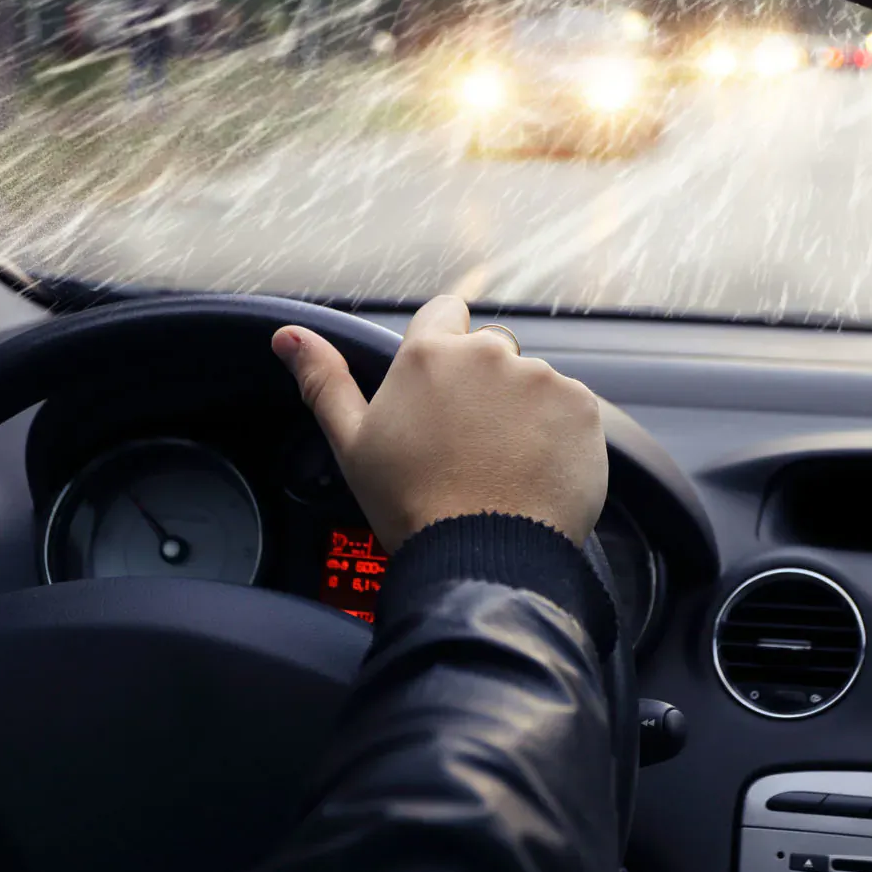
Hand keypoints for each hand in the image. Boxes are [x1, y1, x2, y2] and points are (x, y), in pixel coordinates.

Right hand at [272, 295, 607, 550]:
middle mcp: (488, 353)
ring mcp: (541, 379)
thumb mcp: (352, 443)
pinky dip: (559, 435)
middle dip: (484, 385)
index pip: (444, 313)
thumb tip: (288, 335)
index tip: (443, 391)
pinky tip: (535, 472)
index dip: (444, 349)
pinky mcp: (583, 408)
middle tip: (470, 444)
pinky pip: (572, 410)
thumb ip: (323, 380)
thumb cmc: (411, 506)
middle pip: (491, 350)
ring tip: (503, 466)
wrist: (482, 557)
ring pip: (533, 383)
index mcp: (428, 354)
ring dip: (523, 412)